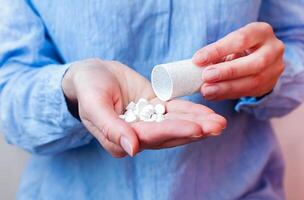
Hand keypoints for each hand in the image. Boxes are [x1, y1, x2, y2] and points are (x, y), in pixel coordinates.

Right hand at [62, 59, 225, 156]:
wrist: (92, 74)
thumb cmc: (88, 88)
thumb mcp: (94, 105)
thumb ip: (110, 128)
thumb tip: (131, 150)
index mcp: (121, 139)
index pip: (151, 136)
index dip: (174, 131)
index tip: (197, 129)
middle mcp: (137, 134)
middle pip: (169, 134)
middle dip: (194, 130)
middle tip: (218, 126)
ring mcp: (147, 121)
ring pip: (176, 123)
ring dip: (198, 122)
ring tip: (220, 122)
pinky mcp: (154, 107)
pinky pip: (175, 110)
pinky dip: (191, 110)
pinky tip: (208, 112)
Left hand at [192, 22, 284, 99]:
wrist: (259, 58)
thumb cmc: (238, 48)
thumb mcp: (230, 44)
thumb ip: (216, 52)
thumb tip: (197, 63)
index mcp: (262, 31)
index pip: (240, 39)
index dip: (218, 50)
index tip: (198, 59)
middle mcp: (274, 49)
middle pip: (254, 62)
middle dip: (227, 71)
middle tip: (206, 76)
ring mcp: (275, 69)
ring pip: (254, 81)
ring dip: (226, 87)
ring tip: (207, 90)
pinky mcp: (270, 85)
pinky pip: (249, 92)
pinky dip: (228, 94)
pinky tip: (214, 95)